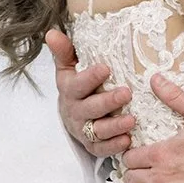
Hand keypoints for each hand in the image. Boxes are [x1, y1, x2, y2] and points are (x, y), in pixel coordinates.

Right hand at [48, 29, 133, 156]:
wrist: (71, 115)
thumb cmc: (77, 86)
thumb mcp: (68, 68)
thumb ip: (64, 52)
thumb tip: (51, 33)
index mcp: (69, 90)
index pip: (78, 84)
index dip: (90, 77)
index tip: (105, 68)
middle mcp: (75, 111)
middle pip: (90, 108)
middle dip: (108, 101)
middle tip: (126, 92)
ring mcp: (83, 130)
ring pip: (97, 131)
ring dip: (114, 126)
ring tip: (132, 120)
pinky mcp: (92, 146)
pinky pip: (102, 149)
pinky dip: (114, 146)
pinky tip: (127, 140)